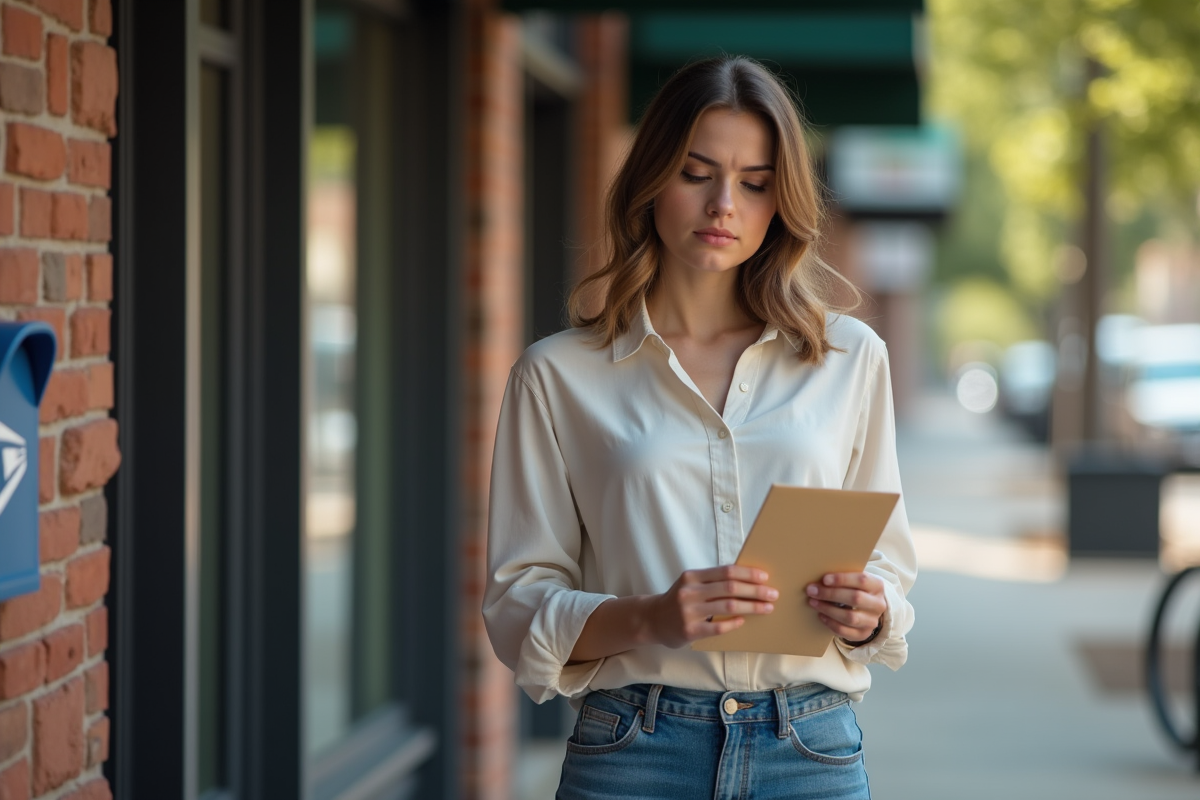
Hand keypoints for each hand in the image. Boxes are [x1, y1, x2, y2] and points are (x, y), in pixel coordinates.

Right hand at [648, 565, 777, 648]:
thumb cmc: (678, 600)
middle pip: (730, 588)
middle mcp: (689, 592)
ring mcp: (689, 612)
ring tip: (766, 608)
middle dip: (756, 590)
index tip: (765, 577)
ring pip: (728, 606)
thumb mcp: (690, 584)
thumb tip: (747, 578)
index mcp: (692, 576)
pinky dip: (733, 623)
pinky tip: (743, 620)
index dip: (748, 573)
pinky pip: (718, 627)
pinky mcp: (690, 631)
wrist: (652, 620)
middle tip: (773, 594)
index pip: (726, 571)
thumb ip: (712, 581)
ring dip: (751, 606)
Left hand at [806, 572, 885, 643]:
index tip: (824, 579)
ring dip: (828, 609)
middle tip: (812, 591)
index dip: (842, 579)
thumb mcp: (855, 580)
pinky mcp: (864, 634)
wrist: (868, 609)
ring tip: (813, 602)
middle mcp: (878, 604)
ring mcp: (872, 621)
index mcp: (877, 586)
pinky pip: (845, 631)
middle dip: (831, 594)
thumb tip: (819, 578)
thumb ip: (843, 578)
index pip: (862, 580)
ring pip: (850, 617)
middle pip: (855, 598)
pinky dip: (830, 623)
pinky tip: (821, 615)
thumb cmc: (856, 589)